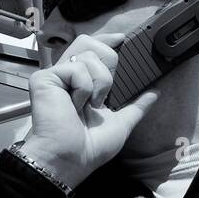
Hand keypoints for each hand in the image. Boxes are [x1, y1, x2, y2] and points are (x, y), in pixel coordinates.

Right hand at [18, 33, 158, 189]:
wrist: (71, 158)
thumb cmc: (89, 147)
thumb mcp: (121, 123)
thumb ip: (136, 106)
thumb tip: (154, 93)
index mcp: (82, 85)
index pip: (92, 49)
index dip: (106, 40)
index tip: (122, 39)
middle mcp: (67, 77)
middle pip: (88, 42)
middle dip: (108, 60)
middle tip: (107, 88)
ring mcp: (55, 76)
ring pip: (87, 54)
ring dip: (100, 82)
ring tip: (91, 104)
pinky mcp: (44, 78)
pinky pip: (76, 68)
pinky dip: (85, 89)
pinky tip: (76, 105)